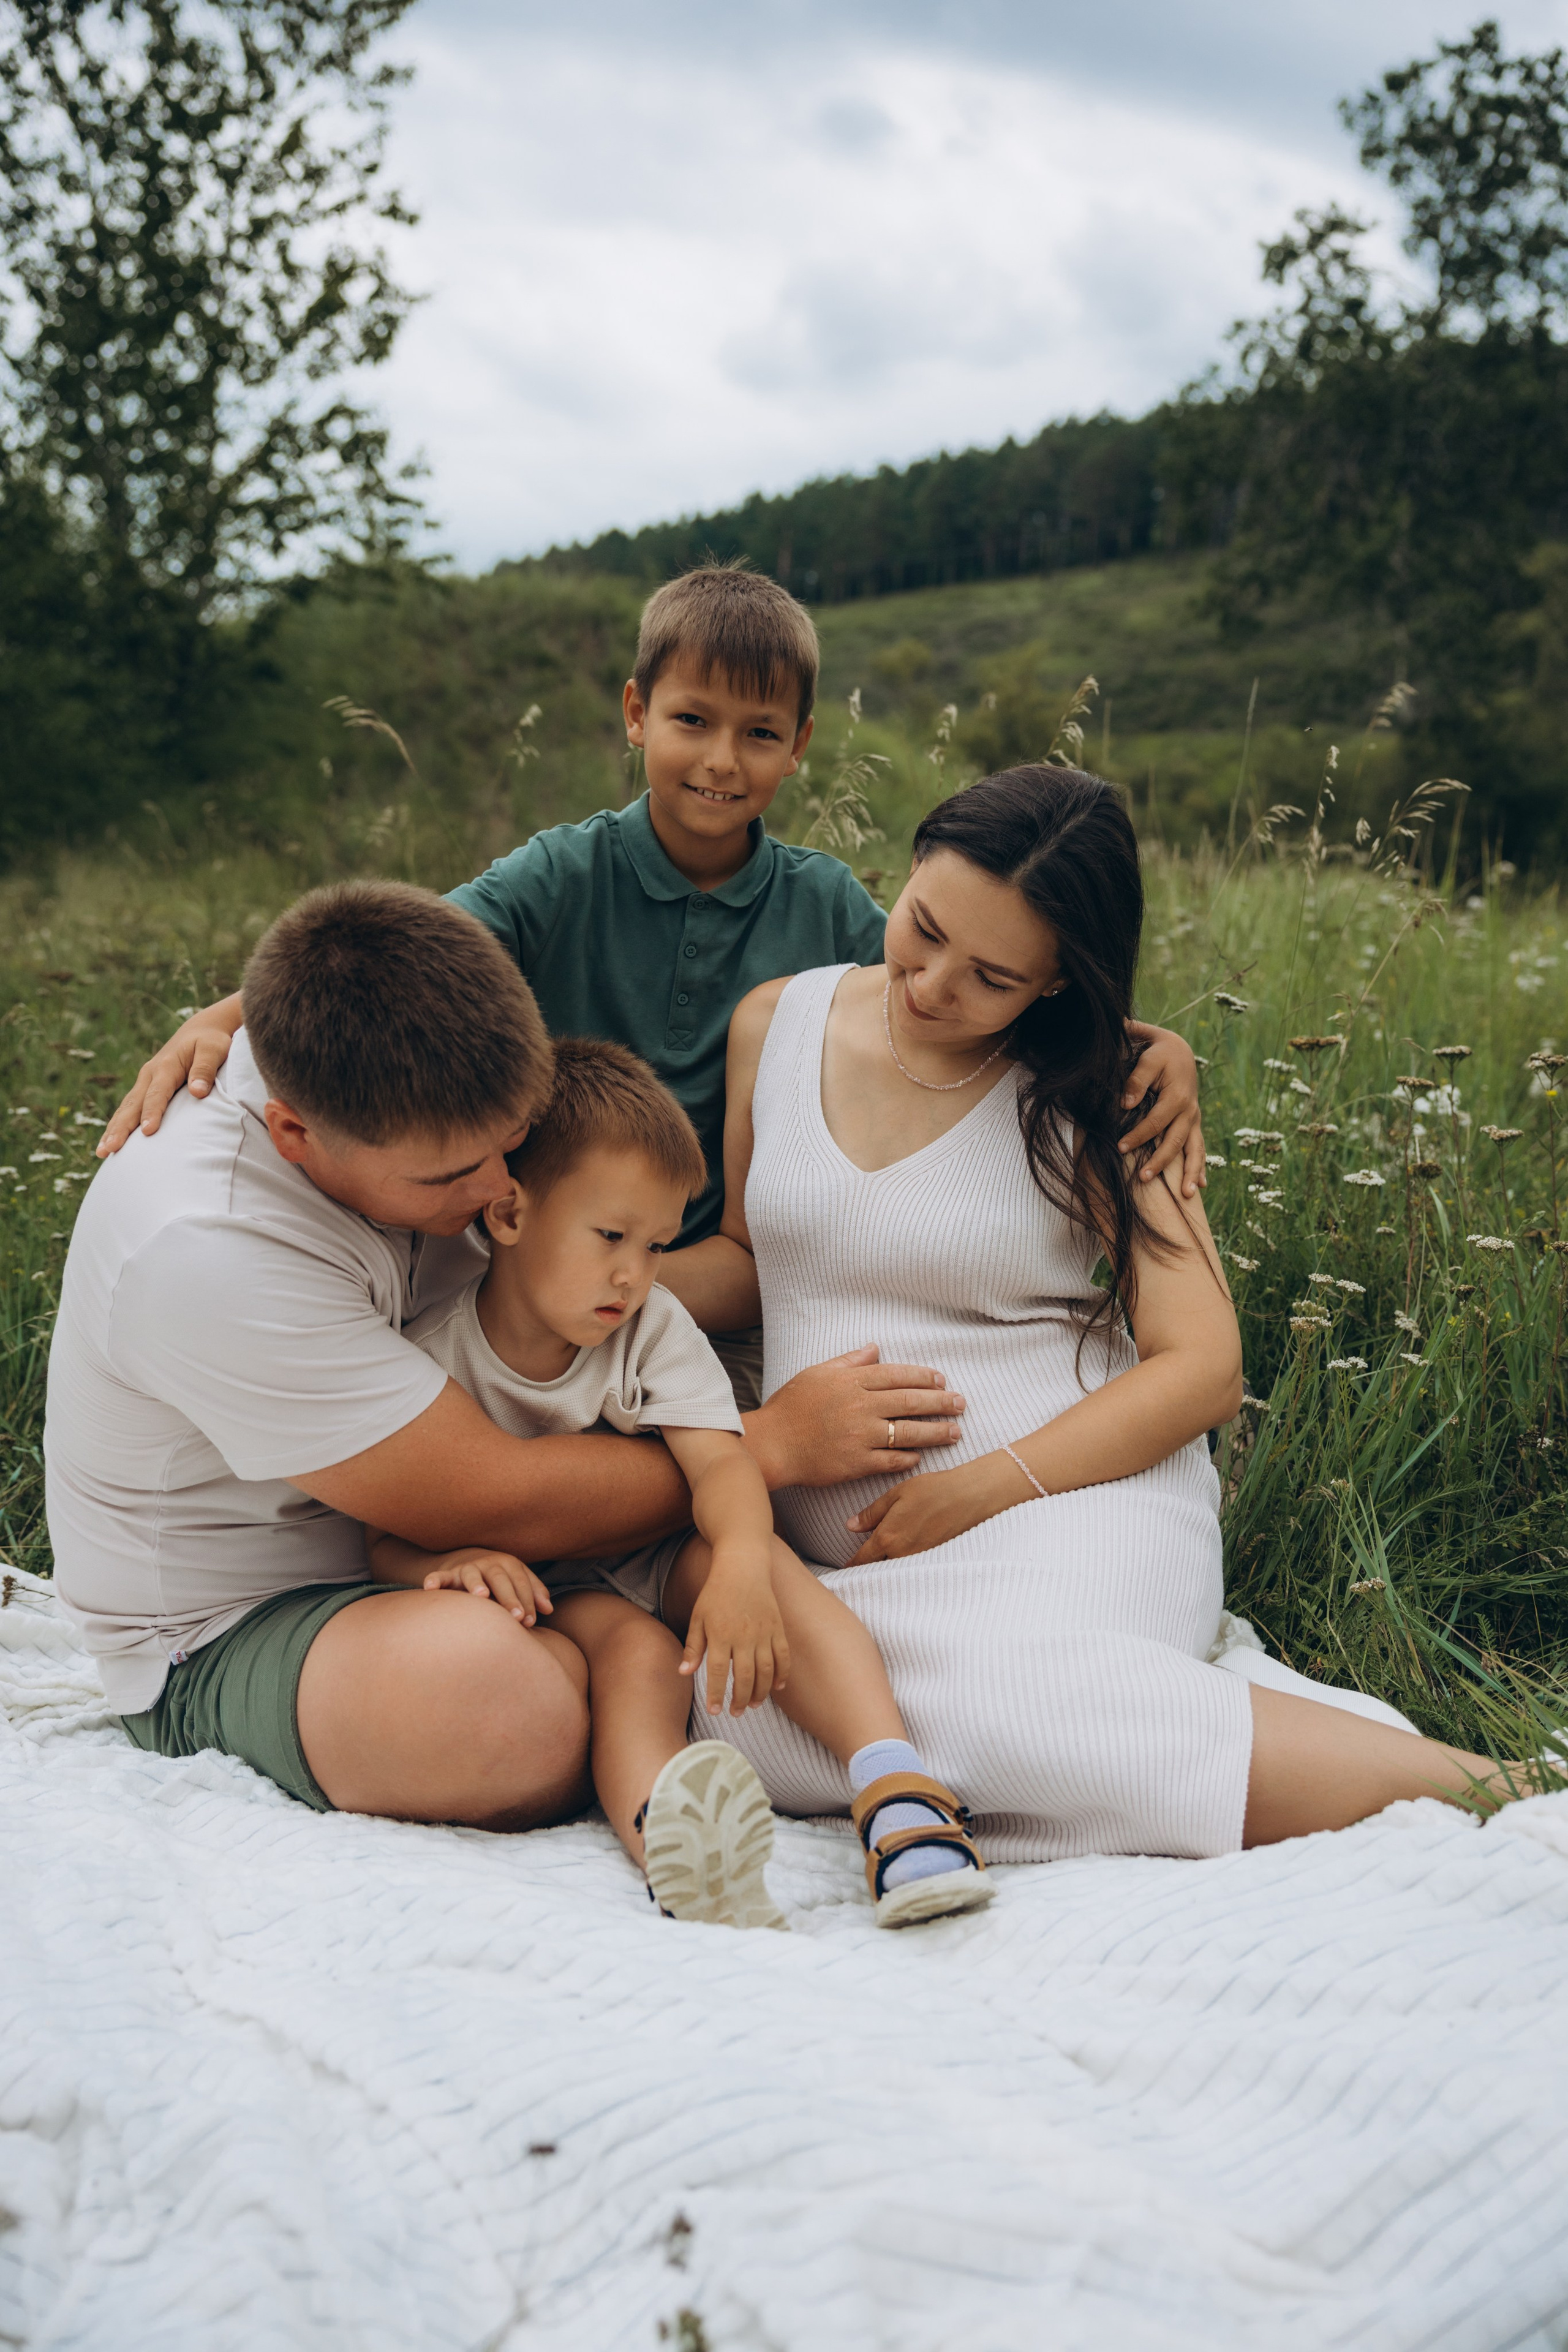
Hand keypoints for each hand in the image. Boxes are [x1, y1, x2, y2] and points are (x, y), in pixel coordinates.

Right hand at [97, 1005, 239, 1155]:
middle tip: (110, 1149)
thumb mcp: (213, 1049)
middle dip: (120, 1128)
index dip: (152, 1112)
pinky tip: (111, 1142)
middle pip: (133, 1104)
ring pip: (126, 1108)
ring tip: (102, 1152)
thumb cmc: (210, 1042)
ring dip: (113, 1129)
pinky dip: (119, 1124)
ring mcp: (144, 1082)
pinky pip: (129, 1108)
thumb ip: (205, 1068)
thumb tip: (198, 1091)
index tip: (148, 1131)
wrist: (200, 1031)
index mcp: (166, 1066)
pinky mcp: (145, 1088)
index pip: (157, 1093)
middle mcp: (150, 1074)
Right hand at [421, 1547, 553, 1625]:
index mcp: (508, 1564)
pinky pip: (439, 1576)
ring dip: (476, 1584)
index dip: (527, 1601)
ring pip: (472, 1574)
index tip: (530, 1621)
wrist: (468, 1558)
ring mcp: (467, 1568)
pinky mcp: (448, 1574)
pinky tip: (429, 1588)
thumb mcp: (518, 1579)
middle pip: (500, 1578)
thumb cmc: (500, 1578)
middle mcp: (488, 1564)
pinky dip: (434, 1580)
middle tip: (516, 1616)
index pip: (520, 1582)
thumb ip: (534, 1592)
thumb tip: (549, 1609)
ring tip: (481, 1596)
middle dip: (509, 1597)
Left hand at [679, 1560, 789, 1712]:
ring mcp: (763, 1632)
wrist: (743, 1565)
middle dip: (739, 1699)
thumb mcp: (698, 1617)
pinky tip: (777, 1687)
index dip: (716, 1695)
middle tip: (735, 1713)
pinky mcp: (777, 1627)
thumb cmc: (715, 1592)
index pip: (716, 1673)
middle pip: (744, 1677)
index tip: (715, 1711)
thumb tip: (684, 1673)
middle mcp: (743, 1636)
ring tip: (753, 1705)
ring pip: (765, 1671)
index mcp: (720, 1634)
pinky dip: (782, 1674)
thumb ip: (693, 1647)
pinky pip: (783, 1656)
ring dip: (760, 1692)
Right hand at [742, 1345, 964, 1490]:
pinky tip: (921, 1457)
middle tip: (961, 1403)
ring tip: (955, 1432)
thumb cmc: (791, 1407)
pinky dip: (909, 1458)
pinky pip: (892, 1460)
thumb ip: (849, 1361)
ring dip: (935, 1432)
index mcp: (852, 1381)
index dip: (924, 1377)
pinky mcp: (857, 1463)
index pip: (898, 1375)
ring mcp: (860, 1436)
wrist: (772, 1443)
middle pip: (910, 1401)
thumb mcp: (817, 1373)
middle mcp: (860, 1406)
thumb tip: (874, 1348)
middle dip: (941, 1402)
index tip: (942, 1380)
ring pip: (908, 1432)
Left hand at [845, 1455, 1021, 1563]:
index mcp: (888, 1537)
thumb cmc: (933, 1490)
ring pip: (894, 1570)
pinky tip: (903, 1559)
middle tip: (856, 1571)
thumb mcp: (897, 1495)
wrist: (971, 1497)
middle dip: (866, 1570)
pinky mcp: (933, 1560)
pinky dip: (903, 1567)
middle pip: (876, 1570)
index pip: (861, 1561)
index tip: (841, 1571)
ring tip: (877, 1566)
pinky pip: (911, 1568)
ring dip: (885, 1569)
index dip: (849, 1567)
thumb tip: (850, 1527)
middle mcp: (901, 1555)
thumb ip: (872, 1513)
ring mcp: (919, 1560)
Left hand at [1122, 1023, 1205, 1196]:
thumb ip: (1136, 1079)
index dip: (1138, 1136)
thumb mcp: (1148, 1057)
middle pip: (1175, 1142)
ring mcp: (1194, 1119)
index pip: (1155, 1122)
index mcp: (1178, 1096)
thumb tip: (1126, 1104)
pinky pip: (1200, 1147)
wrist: (1179, 1049)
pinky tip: (1200, 1186)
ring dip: (1190, 1172)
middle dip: (1161, 1162)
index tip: (1120, 1148)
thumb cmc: (1159, 1053)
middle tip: (1144, 1179)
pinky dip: (1201, 1167)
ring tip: (1187, 1195)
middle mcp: (1190, 1111)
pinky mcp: (1194, 1123)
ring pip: (1195, 1149)